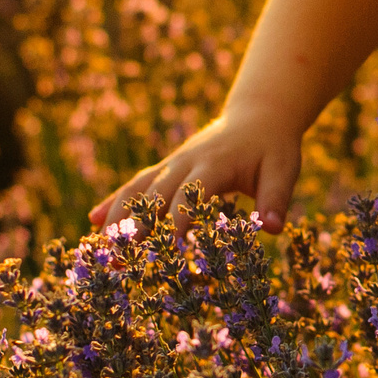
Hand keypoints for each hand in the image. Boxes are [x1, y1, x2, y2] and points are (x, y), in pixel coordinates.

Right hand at [89, 105, 299, 235]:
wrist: (258, 117)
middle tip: (118, 259)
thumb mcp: (283, 171)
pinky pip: (136, 184)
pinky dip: (114, 201)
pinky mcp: (166, 167)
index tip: (166, 250)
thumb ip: (276, 199)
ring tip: (99, 247)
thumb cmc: (273, 149)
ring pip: (137, 189)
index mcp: (214, 164)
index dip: (178, 221)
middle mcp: (185, 163)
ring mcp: (172, 164)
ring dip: (116, 217)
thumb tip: (275, 229)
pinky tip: (94, 222)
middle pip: (154, 196)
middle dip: (136, 227)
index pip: (190, 195)